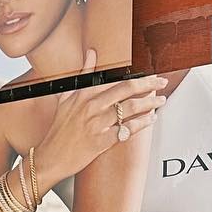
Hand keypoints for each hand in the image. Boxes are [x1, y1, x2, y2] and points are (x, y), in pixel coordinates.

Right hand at [35, 48, 166, 190]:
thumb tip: (91, 53)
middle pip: (126, 90)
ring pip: (129, 109)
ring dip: (149, 104)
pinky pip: (126, 130)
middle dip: (149, 85)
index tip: (150, 75)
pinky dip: (141, 124)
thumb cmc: (58, 130)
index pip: (115, 79)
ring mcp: (96, 124)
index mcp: (83, 95)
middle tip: (162, 82)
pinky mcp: (100, 142)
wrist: (49, 158)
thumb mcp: (65, 98)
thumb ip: (81, 74)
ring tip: (160, 101)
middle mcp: (90, 107)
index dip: (136, 76)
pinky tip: (150, 119)